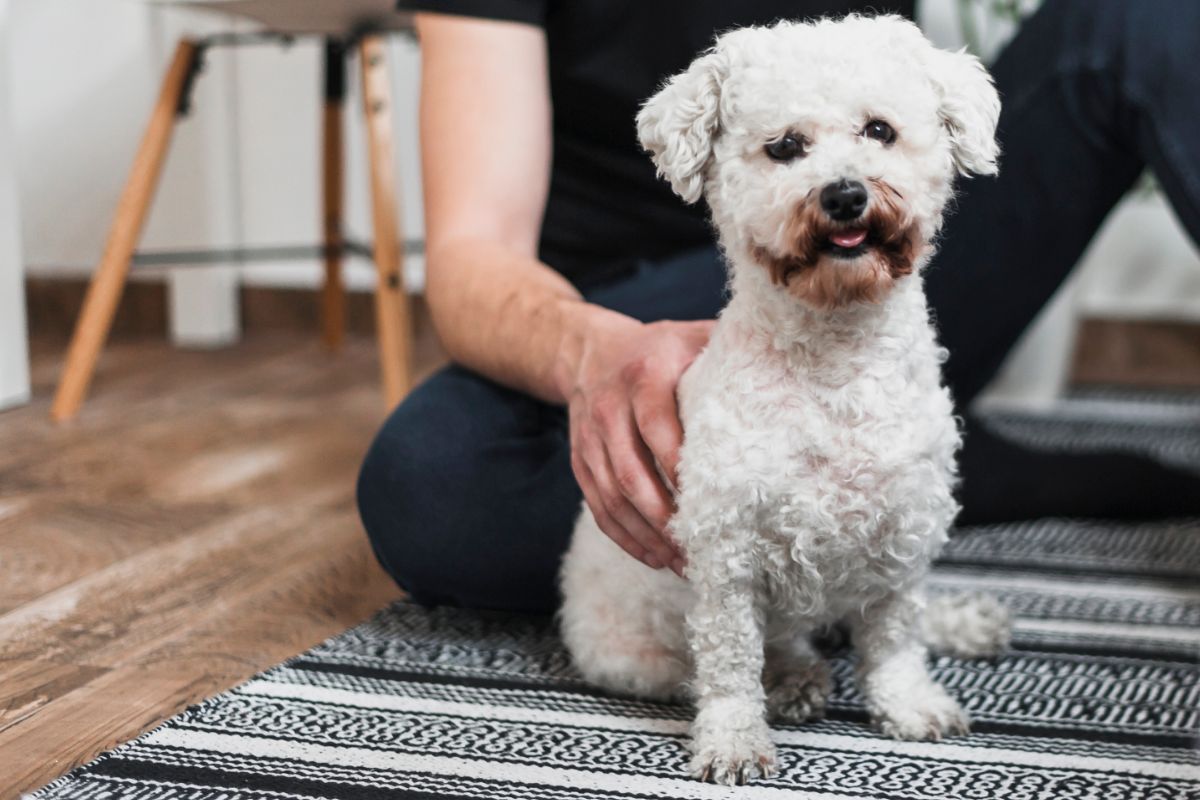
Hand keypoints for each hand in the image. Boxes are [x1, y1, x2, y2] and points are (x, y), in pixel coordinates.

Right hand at [563, 313, 713, 574]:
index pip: (657, 427)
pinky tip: (652, 556)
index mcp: (643, 376)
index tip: (710, 502)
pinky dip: (623, 535)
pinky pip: (597, 504)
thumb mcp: (692, 337)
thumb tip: (789, 371)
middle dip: (664, 518)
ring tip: (680, 563)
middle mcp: (609, 407)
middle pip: (631, 473)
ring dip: (645, 535)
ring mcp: (589, 437)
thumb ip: (729, 354)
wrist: (590, 350)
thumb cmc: (661, 348)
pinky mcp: (580, 460)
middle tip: (699, 549)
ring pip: (612, 496)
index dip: (679, 467)